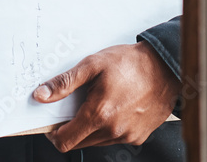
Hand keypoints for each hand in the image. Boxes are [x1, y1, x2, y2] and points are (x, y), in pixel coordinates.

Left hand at [34, 42, 179, 150]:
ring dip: (88, 127)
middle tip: (72, 106)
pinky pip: (113, 139)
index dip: (53, 133)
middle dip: (70, 128)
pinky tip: (110, 107)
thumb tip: (41, 95)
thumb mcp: (91, 65)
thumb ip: (64, 83)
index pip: (66, 140)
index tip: (50, 121)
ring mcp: (128, 136)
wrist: (166, 68)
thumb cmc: (130, 63)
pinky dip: (105, 127)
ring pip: (96, 141)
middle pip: (79, 142)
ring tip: (94, 102)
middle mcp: (114, 131)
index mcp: (99, 114)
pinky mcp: (139, 137)